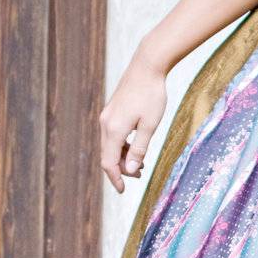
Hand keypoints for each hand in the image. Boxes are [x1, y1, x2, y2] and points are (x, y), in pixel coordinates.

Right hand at [99, 55, 166, 192]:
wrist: (147, 66)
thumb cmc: (152, 95)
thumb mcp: (150, 125)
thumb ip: (140, 148)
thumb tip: (132, 169)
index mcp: (114, 130)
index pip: (109, 163)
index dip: (115, 179)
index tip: (123, 191)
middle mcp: (105, 124)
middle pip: (108, 156)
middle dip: (121, 169)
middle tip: (140, 174)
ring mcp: (106, 117)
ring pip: (110, 146)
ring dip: (122, 157)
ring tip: (141, 162)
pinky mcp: (111, 111)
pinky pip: (112, 135)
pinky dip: (121, 145)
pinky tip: (136, 146)